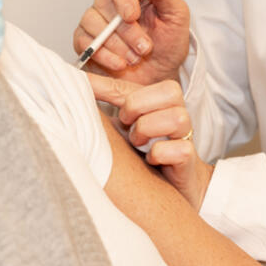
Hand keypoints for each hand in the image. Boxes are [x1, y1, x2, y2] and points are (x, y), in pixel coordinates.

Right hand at [72, 0, 189, 85]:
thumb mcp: (177, 16)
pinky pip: (84, 42)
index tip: (133, 15)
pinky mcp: (86, 43)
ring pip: (91, 21)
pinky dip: (103, 55)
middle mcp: (110, 4)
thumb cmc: (168, 44)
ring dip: (116, 43)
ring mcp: (95, 23)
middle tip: (144, 47)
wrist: (160, 76)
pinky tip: (120, 64)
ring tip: (135, 58)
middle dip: (125, 29)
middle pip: (103, 2)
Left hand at [89, 72, 212, 210]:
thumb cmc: (147, 148)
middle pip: (167, 92)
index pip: (131, 85)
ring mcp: (186, 133)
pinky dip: (159, 154)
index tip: (79, 83)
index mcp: (161, 98)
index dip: (104, 86)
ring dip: (147, 131)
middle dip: (137, 107)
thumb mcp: (127, 122)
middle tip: (127, 124)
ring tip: (138, 143)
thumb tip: (77, 84)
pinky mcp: (189, 156)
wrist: (175, 182)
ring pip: (175, 118)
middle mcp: (178, 110)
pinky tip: (151, 160)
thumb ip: (110, 102)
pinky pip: (178, 149)